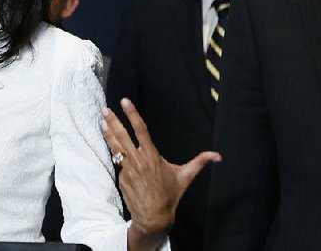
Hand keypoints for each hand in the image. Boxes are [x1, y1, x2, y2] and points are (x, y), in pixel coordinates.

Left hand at [101, 98, 220, 249]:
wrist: (153, 217)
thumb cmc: (170, 195)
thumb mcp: (185, 177)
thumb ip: (199, 162)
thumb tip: (218, 156)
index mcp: (152, 156)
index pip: (141, 130)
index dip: (132, 114)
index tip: (125, 102)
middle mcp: (138, 160)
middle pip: (123, 136)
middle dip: (114, 121)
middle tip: (105, 109)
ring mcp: (128, 169)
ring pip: (116, 147)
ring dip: (108, 134)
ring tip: (102, 121)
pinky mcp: (121, 177)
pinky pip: (119, 164)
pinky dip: (117, 155)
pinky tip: (113, 146)